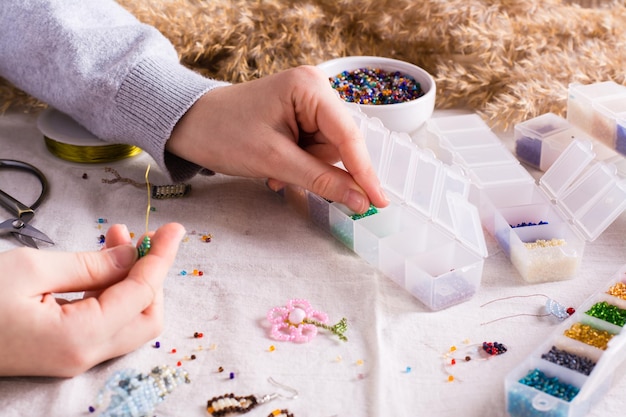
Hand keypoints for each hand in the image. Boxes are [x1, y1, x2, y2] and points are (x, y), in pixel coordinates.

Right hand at [0, 223, 184, 376]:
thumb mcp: (31, 269)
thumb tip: (133, 254)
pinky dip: (112, 289)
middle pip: (146, 315)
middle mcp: (83, 355)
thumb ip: (91, 264)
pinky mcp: (65, 350)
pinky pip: (106, 319)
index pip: (141, 294)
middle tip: (137, 234)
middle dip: (150, 272)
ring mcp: (75, 356)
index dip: (161, 258)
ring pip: (129, 318)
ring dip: (130, 277)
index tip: (175, 230)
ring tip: (116, 238)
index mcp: (78, 337)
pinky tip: (101, 261)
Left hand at [167, 65, 388, 213]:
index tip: (379, 203)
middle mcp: (315, 89)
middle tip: (286, 178)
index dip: (365, 173)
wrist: (188, 125)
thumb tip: (362, 201)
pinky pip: (314, 149)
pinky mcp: (300, 116)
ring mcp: (308, 103)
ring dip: (305, 169)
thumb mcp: (274, 161)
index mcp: (310, 88)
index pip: (348, 136)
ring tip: (274, 170)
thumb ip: (322, 181)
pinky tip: (275, 167)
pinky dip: (298, 164)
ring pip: (328, 152)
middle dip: (318, 168)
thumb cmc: (223, 134)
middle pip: (340, 144)